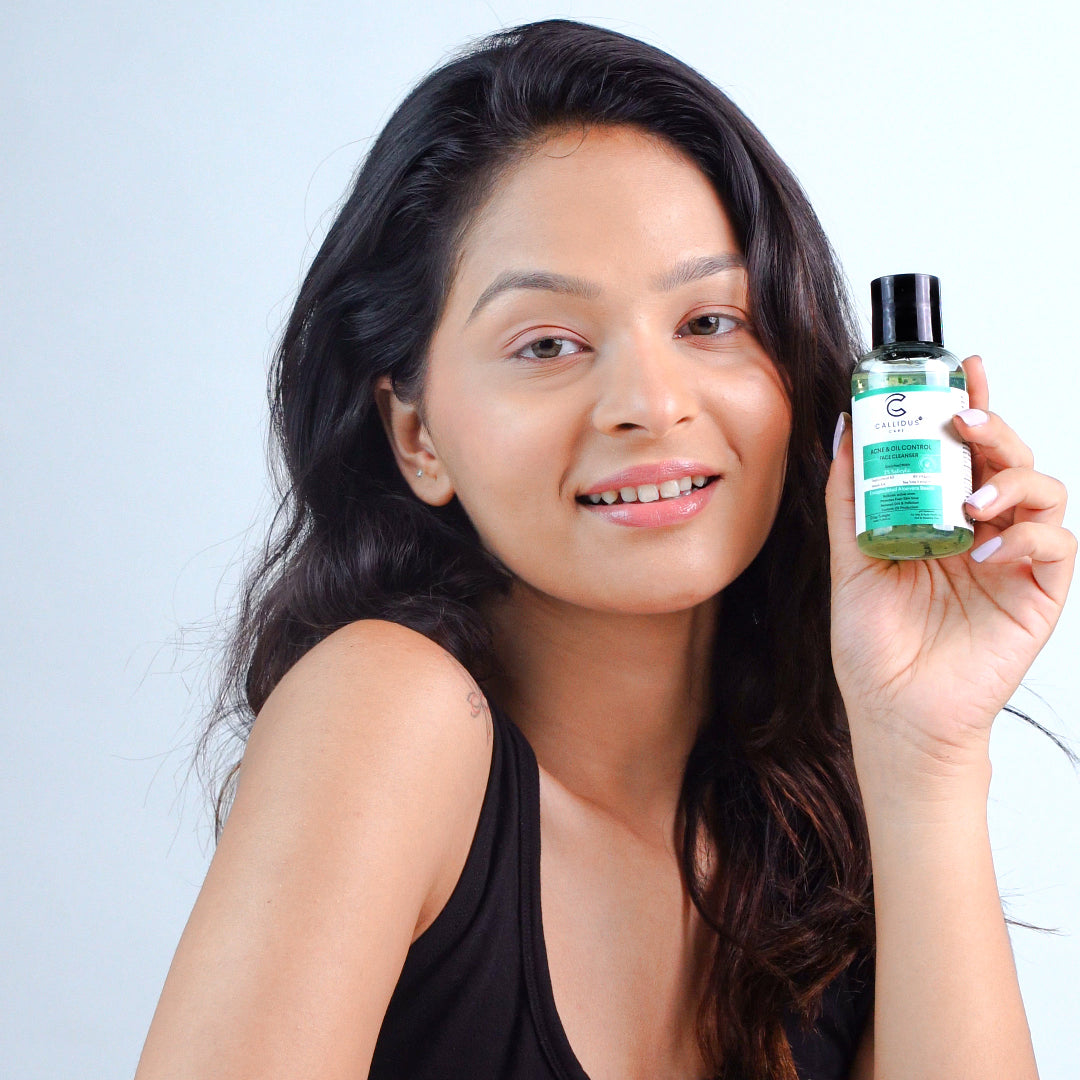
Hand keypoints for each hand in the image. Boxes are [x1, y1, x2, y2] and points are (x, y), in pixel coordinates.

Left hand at [825, 355, 1074, 783]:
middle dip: (993, 428)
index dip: (970, 404)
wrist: (894, 711)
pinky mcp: (1038, 593)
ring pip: (1043, 490)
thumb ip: (850, 495)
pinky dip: (1025, 537)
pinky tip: (985, 553)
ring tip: (972, 501)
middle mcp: (981, 528)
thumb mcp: (850, 557)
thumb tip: (845, 427)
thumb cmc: (873, 643)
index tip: (963, 369)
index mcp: (939, 515)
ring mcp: (1013, 558)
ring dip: (1013, 481)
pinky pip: (1055, 545)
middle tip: (964, 420)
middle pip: (1007, 457)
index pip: (962, 450)